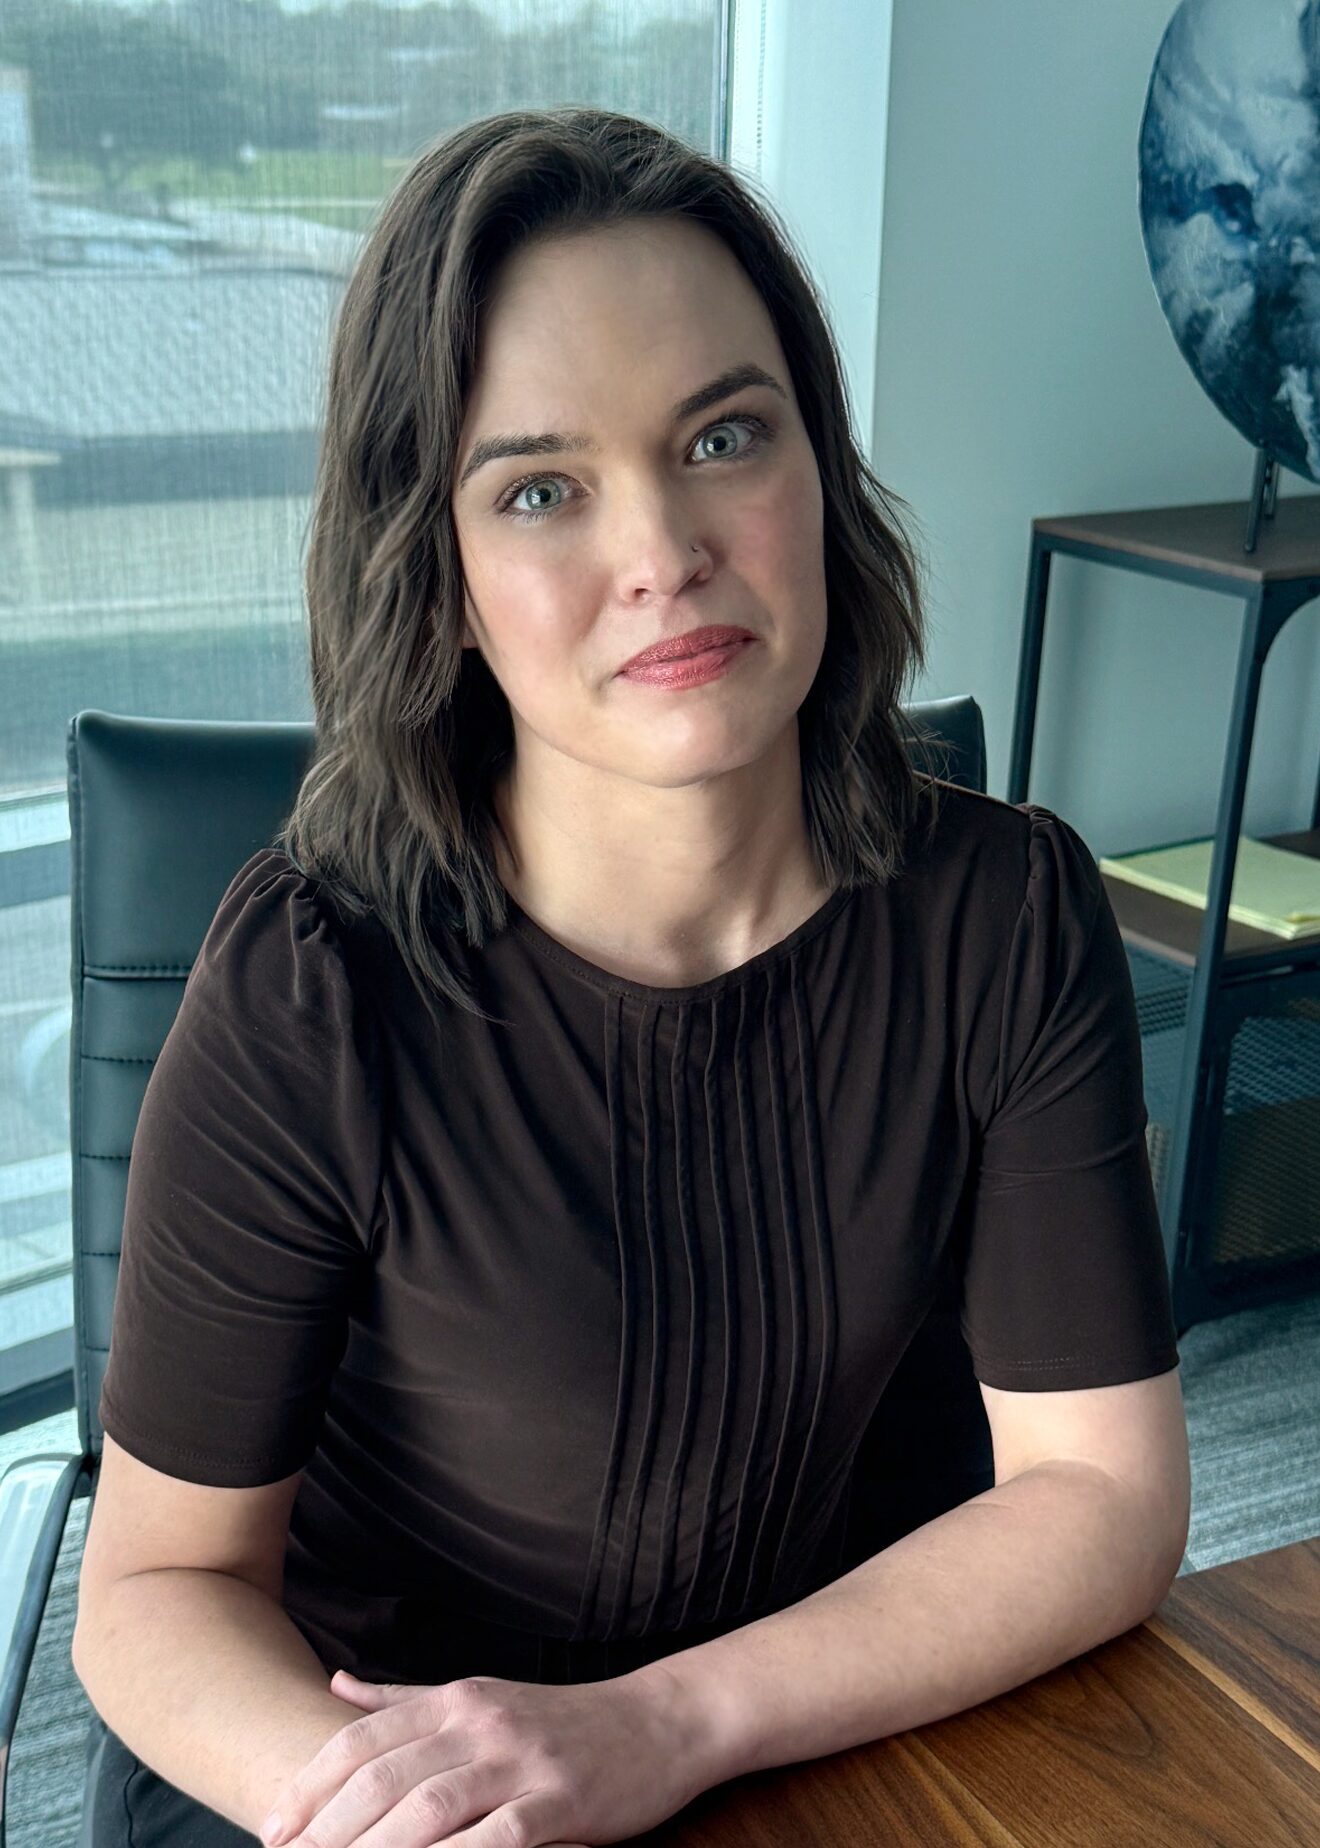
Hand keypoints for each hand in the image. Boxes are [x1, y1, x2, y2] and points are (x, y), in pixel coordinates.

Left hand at [261, 1661, 708, 1846]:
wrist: (657, 1723)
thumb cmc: (561, 1720)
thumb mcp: (481, 1697)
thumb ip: (405, 1698)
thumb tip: (336, 1684)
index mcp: (456, 1700)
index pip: (364, 1738)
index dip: (311, 1784)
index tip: (273, 1827)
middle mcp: (480, 1724)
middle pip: (384, 1776)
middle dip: (326, 1826)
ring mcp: (520, 1762)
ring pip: (428, 1806)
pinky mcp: (559, 1800)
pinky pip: (494, 1838)